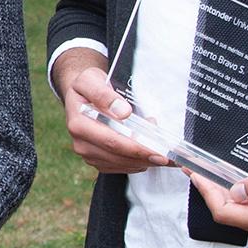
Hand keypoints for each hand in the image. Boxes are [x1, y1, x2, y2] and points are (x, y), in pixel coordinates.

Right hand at [57, 54, 165, 175]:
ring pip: (122, 164)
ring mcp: (88, 154)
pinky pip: (120, 167)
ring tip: (162, 151)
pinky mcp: (97, 160)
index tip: (158, 150)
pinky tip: (147, 154)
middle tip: (168, 156)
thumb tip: (123, 112)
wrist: (80, 94)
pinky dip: (137, 162)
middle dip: (145, 156)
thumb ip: (104, 95)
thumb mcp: (91, 80)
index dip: (137, 148)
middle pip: (118, 156)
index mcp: (78, 125)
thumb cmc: (87, 85)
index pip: (112, 141)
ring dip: (143, 160)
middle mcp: (81, 144)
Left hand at [191, 147, 247, 245]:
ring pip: (237, 217)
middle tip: (197, 171)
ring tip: (209, 176)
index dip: (207, 194)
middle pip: (229, 217)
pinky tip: (229, 186)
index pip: (226, 213)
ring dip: (221, 197)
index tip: (196, 174)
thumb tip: (236, 193)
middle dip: (210, 194)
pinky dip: (235, 201)